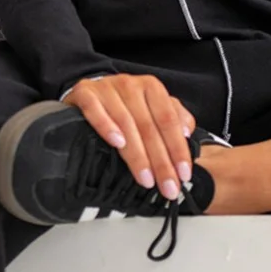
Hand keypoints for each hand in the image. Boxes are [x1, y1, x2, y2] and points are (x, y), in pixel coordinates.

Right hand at [61, 73, 197, 201]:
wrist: (88, 91)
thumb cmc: (124, 105)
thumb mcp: (152, 107)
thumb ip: (174, 117)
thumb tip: (187, 132)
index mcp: (151, 88)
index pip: (168, 120)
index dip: (178, 148)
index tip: (183, 174)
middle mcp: (130, 85)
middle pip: (149, 127)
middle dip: (161, 161)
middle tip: (167, 186)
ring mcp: (106, 88)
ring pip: (125, 123)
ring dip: (137, 154)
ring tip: (146, 179)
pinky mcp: (84, 93)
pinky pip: (95, 110)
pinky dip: (106, 126)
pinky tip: (117, 144)